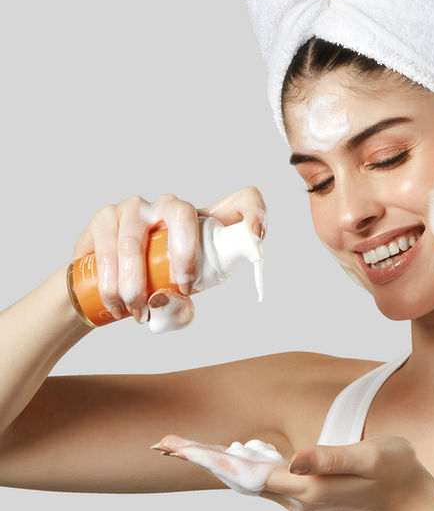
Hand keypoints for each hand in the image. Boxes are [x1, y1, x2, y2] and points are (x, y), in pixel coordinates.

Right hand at [73, 187, 266, 327]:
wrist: (99, 284)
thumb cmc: (151, 284)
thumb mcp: (176, 299)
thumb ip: (181, 307)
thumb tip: (165, 299)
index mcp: (199, 222)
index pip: (238, 200)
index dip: (253, 211)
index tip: (257, 234)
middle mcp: (168, 206)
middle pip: (182, 212)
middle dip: (183, 253)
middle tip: (180, 287)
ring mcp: (135, 208)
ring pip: (136, 240)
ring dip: (135, 283)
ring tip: (137, 311)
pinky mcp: (105, 218)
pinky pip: (107, 247)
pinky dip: (111, 281)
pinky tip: (115, 302)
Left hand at [152, 432, 433, 510]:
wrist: (411, 501)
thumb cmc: (394, 472)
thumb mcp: (368, 458)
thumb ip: (330, 458)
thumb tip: (294, 458)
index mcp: (305, 486)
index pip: (244, 471)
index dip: (208, 456)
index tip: (176, 446)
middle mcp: (295, 496)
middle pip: (236, 476)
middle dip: (200, 457)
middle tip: (163, 443)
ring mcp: (299, 496)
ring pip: (246, 478)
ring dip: (215, 461)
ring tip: (185, 447)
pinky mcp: (305, 490)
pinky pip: (261, 478)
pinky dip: (239, 464)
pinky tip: (231, 453)